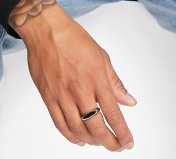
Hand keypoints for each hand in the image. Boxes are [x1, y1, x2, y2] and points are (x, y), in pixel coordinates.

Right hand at [19, 2, 136, 150]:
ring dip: (91, 141)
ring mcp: (62, 95)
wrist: (46, 30)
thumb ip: (115, 82)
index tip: (128, 142)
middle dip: (109, 142)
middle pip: (96, 127)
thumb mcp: (102, 56)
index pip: (113, 113)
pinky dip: (71, 136)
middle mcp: (80, 90)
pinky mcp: (48, 98)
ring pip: (78, 130)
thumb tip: (129, 100)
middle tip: (117, 146)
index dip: (122, 132)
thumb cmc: (73, 38)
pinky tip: (79, 140)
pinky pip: (60, 124)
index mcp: (96, 78)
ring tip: (100, 142)